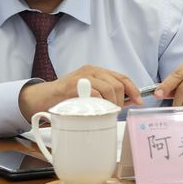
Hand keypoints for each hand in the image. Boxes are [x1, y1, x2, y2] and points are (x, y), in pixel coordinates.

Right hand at [19, 65, 141, 120]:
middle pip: (117, 84)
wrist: (44, 97)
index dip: (133, 89)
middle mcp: (91, 71)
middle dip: (121, 100)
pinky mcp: (74, 85)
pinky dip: (99, 105)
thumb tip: (130, 100)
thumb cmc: (68, 97)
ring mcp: (82, 77)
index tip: (139, 101)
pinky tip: (96, 111)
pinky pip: (94, 94)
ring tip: (106, 112)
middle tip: (116, 111)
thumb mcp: (91, 93)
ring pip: (108, 88)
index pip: (122, 77)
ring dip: (112, 104)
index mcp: (97, 71)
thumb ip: (108, 95)